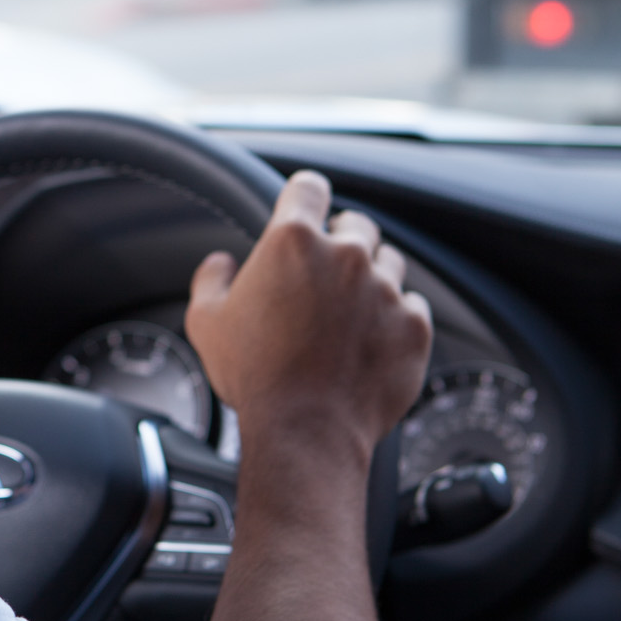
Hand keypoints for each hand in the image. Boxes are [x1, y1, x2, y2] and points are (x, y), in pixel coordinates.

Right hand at [185, 170, 431, 465]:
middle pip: (356, 223)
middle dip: (341, 244)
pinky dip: (394, 319)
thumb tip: (220, 263)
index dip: (305, 198)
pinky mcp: (414, 325)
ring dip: (372, 279)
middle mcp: (347, 256)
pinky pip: (412, 306)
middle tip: (322, 281)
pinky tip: (367, 344)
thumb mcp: (206, 323)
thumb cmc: (254, 377)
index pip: (309, 187)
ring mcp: (387, 289)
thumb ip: (211, 279)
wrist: (306, 433)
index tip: (305, 211)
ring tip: (346, 317)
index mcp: (293, 242)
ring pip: (389, 262)